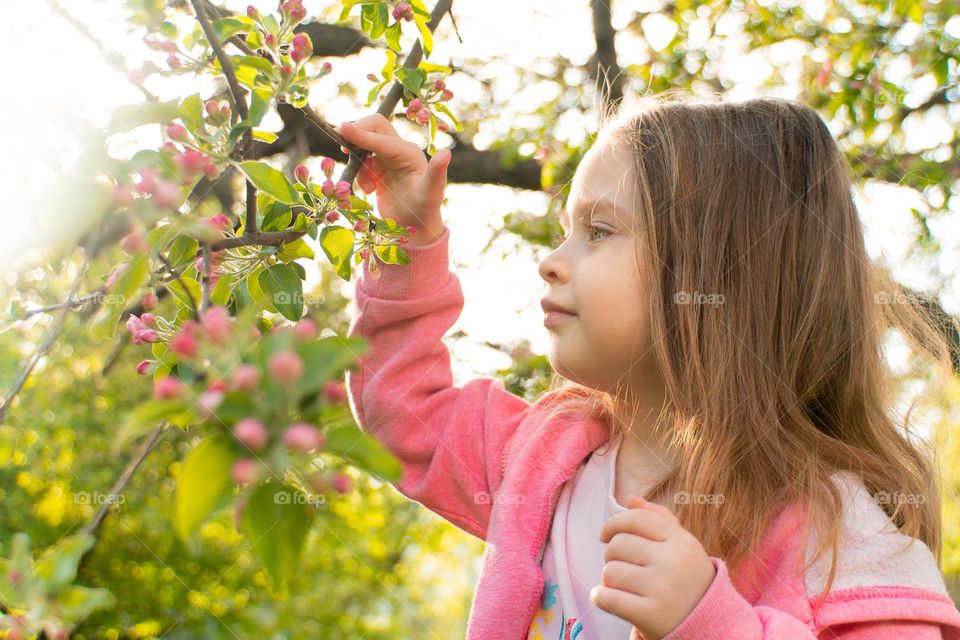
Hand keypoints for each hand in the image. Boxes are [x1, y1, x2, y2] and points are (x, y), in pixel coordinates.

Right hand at [333, 114, 451, 246]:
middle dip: (356, 133)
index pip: (381, 136)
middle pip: (373, 127)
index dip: (361, 132)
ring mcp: (387, 160)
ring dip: (357, 163)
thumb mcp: (431, 193)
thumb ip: (436, 173)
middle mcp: (398, 151)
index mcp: (409, 152)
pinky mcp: (378, 172)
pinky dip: (359, 176)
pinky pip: (360, 164)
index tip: (342, 129)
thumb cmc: (425, 211)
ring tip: (368, 188)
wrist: (415, 229)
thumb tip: (447, 153)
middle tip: (341, 144)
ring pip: (363, 148)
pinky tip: (369, 192)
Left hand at [593, 495, 716, 639]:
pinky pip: (607, 597)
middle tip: (624, 567)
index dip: (613, 524)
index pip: (635, 519)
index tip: (605, 535)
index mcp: (681, 540)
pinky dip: (600, 598)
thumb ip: (657, 518)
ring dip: (609, 579)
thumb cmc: (686, 577)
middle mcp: (674, 562)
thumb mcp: (681, 544)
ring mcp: (663, 589)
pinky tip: (608, 599)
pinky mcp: (651, 614)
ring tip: (624, 586)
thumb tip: (630, 499)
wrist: (708, 622)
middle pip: (617, 545)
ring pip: (610, 571)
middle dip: (612, 555)